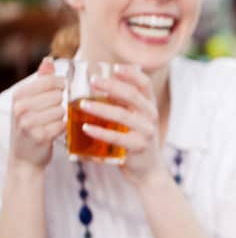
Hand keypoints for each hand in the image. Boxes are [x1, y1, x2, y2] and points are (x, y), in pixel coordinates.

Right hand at [8, 57, 65, 171]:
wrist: (24, 157)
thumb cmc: (30, 125)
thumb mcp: (30, 100)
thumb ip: (42, 80)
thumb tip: (48, 60)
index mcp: (19, 95)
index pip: (51, 80)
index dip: (61, 86)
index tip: (58, 92)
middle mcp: (21, 107)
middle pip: (58, 95)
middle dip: (59, 104)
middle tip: (49, 113)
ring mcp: (29, 122)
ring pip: (61, 110)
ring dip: (60, 118)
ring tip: (48, 124)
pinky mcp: (39, 136)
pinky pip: (62, 125)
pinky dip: (61, 129)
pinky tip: (51, 133)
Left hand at [77, 65, 167, 185]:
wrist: (148, 170)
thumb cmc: (135, 140)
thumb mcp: (135, 119)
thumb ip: (123, 104)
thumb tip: (100, 86)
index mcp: (150, 106)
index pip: (145, 84)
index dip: (131, 74)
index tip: (114, 67)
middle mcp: (151, 116)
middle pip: (132, 95)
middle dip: (112, 86)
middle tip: (93, 81)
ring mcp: (146, 131)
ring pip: (123, 115)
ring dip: (101, 108)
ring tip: (82, 104)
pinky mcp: (138, 147)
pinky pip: (117, 138)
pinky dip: (100, 132)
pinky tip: (86, 127)